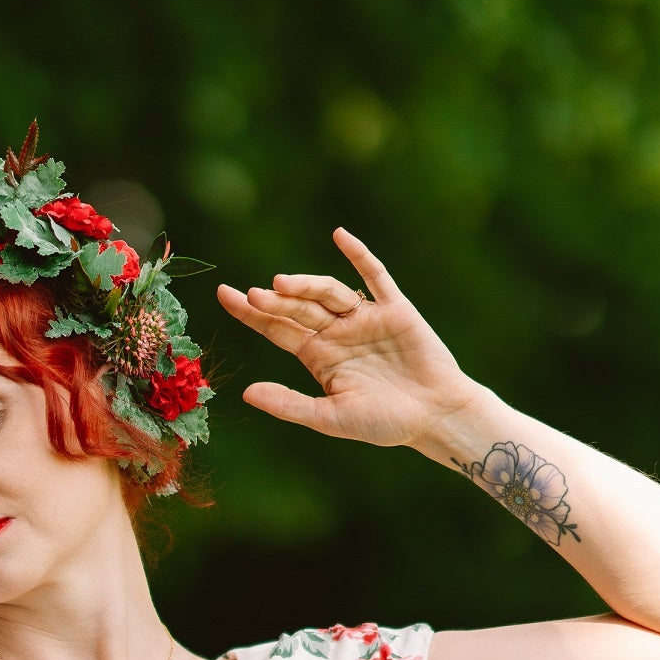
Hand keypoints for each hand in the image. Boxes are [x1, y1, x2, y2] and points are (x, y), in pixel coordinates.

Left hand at [216, 227, 479, 453]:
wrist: (435, 416)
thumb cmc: (384, 422)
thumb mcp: (329, 417)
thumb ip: (289, 404)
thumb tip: (246, 393)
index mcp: (318, 356)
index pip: (277, 328)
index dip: (251, 312)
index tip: (224, 295)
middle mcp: (337, 332)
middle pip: (298, 308)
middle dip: (275, 300)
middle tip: (252, 295)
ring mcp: (364, 318)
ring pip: (328, 293)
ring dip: (306, 285)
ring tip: (281, 284)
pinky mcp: (394, 309)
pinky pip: (375, 277)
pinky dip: (359, 256)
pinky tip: (339, 236)